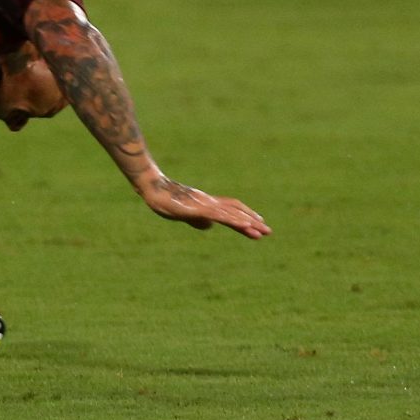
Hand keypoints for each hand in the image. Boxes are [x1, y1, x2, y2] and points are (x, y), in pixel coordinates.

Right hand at [140, 175, 270, 238]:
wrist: (150, 187)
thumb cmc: (163, 199)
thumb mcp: (183, 213)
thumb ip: (198, 219)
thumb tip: (210, 226)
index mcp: (206, 204)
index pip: (230, 208)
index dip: (245, 215)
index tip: (258, 225)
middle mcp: (208, 202)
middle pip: (234, 211)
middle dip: (252, 221)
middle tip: (269, 232)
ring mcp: (203, 204)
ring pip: (228, 214)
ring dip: (245, 223)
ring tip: (260, 231)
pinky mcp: (196, 208)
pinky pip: (217, 215)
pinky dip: (232, 220)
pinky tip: (243, 225)